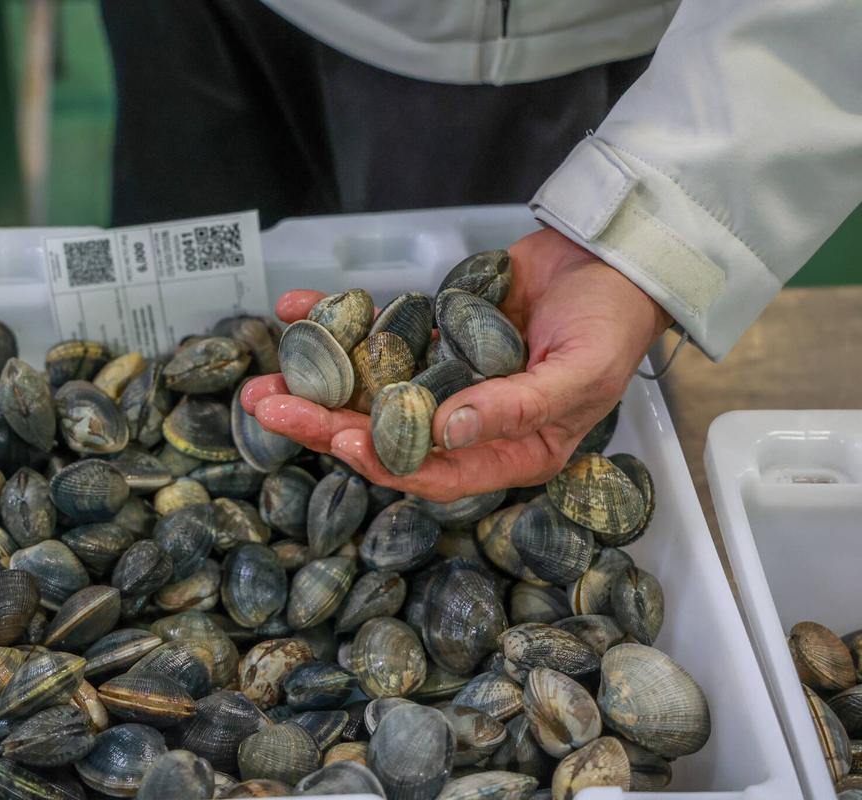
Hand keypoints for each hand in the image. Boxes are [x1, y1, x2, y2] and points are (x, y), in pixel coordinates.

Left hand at [240, 228, 671, 502]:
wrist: (613, 253)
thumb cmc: (614, 323)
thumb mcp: (578, 374)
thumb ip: (515, 408)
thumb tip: (447, 431)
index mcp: (509, 450)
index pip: (436, 473)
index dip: (386, 462)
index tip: (342, 440)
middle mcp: (468, 421)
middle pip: (386, 434)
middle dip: (326, 425)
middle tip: (270, 410)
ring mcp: (445, 377)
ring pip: (371, 391)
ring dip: (318, 385)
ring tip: (263, 381)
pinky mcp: (432, 335)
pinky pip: (379, 336)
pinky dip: (338, 324)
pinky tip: (294, 311)